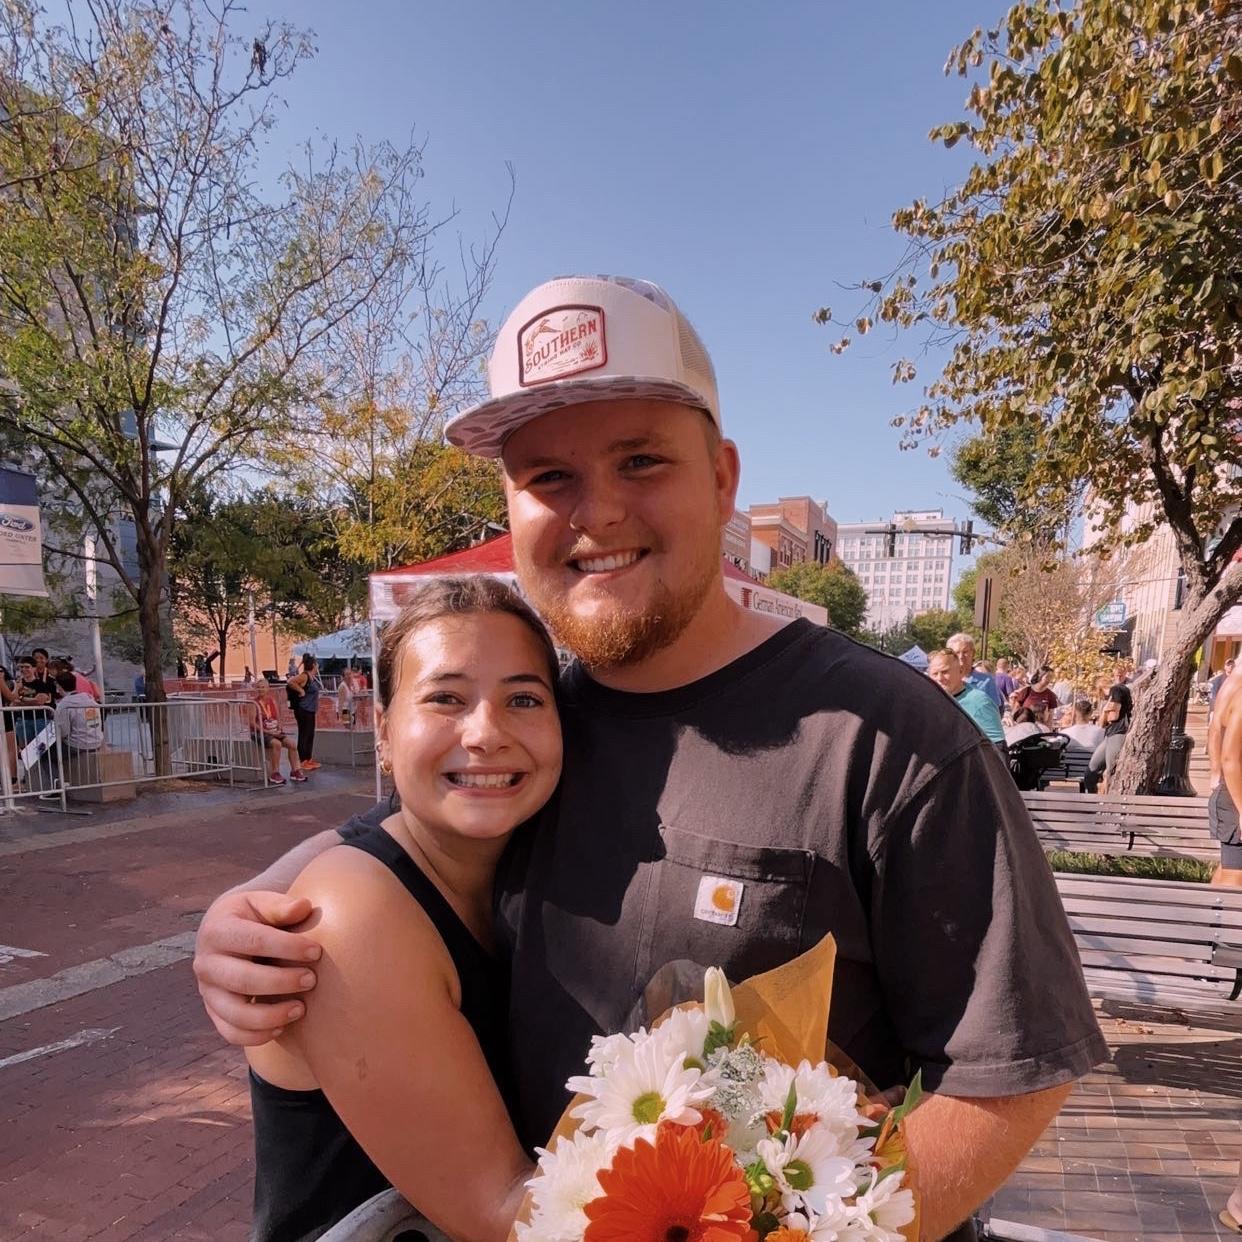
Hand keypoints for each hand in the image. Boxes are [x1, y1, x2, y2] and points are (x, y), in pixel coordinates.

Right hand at [193, 889, 320, 1045]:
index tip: (316, 951)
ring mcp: (207, 991)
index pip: (253, 941)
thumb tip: (303, 906)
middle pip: (242, 980)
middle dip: (281, 982)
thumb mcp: (260, 903)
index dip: (287, 947)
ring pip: (234, 1013)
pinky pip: (230, 1032)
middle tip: (312, 980)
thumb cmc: (252, 916)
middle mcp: (206, 963)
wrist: (226, 934)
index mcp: (217, 930)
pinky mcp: (213, 1011)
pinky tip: (282, 1027)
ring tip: (301, 1009)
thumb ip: (280, 906)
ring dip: (270, 1016)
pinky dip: (255, 1036)